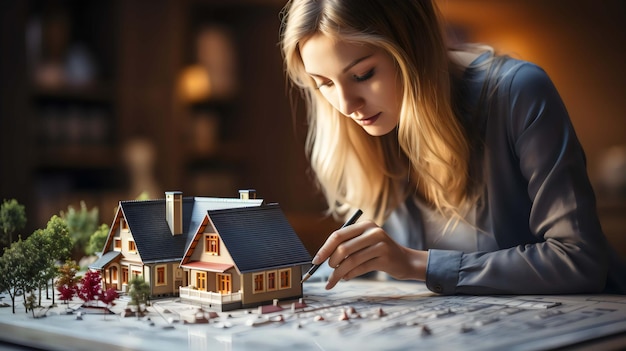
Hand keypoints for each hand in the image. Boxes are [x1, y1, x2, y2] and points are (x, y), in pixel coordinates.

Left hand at [312, 219, 427, 288]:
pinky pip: (360, 268)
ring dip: (339, 273)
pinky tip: (346, 278)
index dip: (324, 249)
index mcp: (364, 225)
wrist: (405, 261)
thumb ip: (347, 246)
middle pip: (343, 248)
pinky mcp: (384, 258)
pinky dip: (350, 275)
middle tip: (330, 270)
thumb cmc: (379, 253)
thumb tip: (322, 257)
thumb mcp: (364, 243)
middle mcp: (372, 231)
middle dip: (332, 262)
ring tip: (334, 279)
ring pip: (351, 260)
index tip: (316, 261)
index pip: (338, 235)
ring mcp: (380, 244)